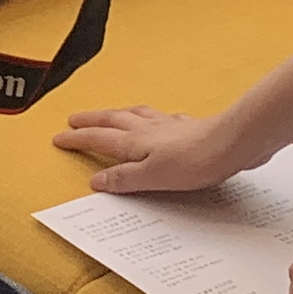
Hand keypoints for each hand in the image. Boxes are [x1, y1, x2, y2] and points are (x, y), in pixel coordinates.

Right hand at [53, 103, 259, 192]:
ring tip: (110, 113)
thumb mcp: (152, 177)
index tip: (59, 137)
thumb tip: (97, 179)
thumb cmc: (195, 162)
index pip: (99, 138)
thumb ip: (124, 178)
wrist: (233, 144)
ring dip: (118, 113)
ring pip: (136, 114)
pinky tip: (160, 120)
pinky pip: (163, 118)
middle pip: (113, 119)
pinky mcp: (190, 127)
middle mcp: (149, 129)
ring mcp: (170, 125)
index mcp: (136, 142)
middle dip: (91, 120)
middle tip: (74, 118)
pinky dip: (152, 117)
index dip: (77, 138)